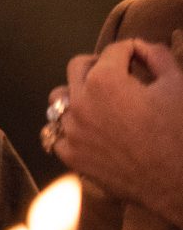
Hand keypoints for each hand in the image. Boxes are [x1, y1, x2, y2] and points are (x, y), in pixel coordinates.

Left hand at [52, 37, 182, 225]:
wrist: (179, 183)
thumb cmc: (181, 132)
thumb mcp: (177, 85)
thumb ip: (157, 56)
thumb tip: (141, 46)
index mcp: (104, 80)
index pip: (113, 51)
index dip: (131, 51)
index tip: (142, 59)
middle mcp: (79, 101)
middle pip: (77, 68)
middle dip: (98, 65)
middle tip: (118, 73)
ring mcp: (71, 130)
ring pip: (59, 101)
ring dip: (77, 95)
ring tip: (98, 102)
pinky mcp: (71, 156)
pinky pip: (58, 134)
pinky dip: (71, 129)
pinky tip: (89, 131)